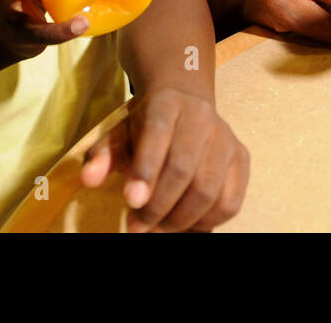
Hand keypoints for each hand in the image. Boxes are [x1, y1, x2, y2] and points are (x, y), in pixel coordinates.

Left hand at [81, 88, 248, 231]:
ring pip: (208, 189)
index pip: (158, 134)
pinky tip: (184, 223)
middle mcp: (201, 118)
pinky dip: (206, 221)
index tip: (130, 201)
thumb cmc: (147, 125)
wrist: (184, 103)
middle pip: (184, 169)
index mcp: (166, 105)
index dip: (146, 170)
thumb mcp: (119, 132)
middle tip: (137, 226)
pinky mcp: (241, 157)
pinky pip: (230, 201)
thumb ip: (102, 154)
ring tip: (156, 228)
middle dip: (158, 206)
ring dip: (180, 219)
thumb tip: (89, 179)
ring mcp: (226, 138)